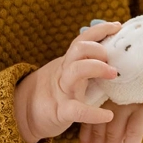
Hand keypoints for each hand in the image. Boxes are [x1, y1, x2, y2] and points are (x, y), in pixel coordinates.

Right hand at [14, 21, 121, 142]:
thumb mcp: (69, 73)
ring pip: (76, 71)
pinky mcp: (61, 111)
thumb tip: (112, 53)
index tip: (117, 26)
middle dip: (98, 48)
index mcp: (69, 62)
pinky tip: (108, 116)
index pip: (83, 38)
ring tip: (114, 74)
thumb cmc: (56, 92)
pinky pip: (77, 110)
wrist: (25, 113)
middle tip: (113, 59)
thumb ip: (86, 63)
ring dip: (97, 68)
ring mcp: (62, 90)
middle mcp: (65, 72)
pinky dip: (94, 113)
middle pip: (79, 48)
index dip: (100, 29)